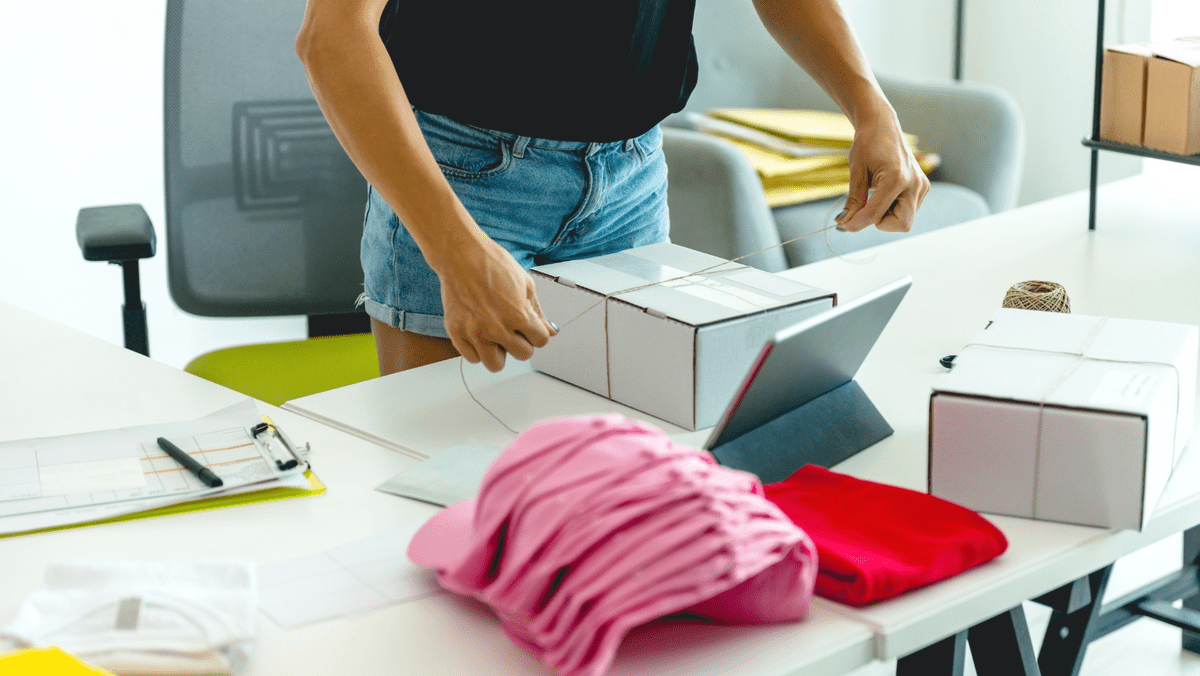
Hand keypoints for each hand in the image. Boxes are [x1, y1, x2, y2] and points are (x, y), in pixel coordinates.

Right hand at [438, 236, 555, 372]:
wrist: (461, 256)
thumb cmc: (492, 264)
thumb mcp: (525, 284)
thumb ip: (538, 312)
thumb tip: (550, 331)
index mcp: (517, 315)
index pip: (540, 342)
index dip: (536, 332)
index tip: (528, 326)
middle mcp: (497, 328)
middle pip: (522, 355)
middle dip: (520, 342)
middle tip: (511, 328)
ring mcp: (475, 332)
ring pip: (495, 365)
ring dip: (498, 351)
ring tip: (494, 334)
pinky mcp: (456, 332)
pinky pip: (472, 358)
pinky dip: (476, 349)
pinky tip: (478, 332)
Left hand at [835, 107, 929, 232]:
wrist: (882, 125)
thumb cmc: (867, 144)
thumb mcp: (856, 172)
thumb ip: (853, 201)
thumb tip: (844, 223)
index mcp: (897, 178)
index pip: (875, 214)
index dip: (857, 223)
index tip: (843, 225)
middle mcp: (914, 183)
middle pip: (901, 224)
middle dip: (879, 223)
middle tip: (863, 210)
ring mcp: (921, 186)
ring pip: (905, 220)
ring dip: (886, 216)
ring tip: (873, 195)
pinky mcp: (922, 188)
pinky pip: (907, 211)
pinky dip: (892, 209)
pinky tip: (883, 193)